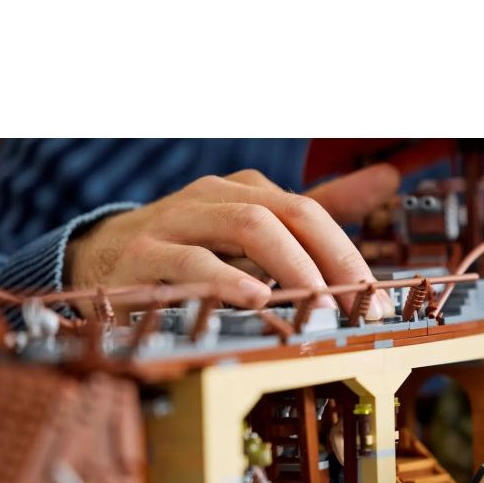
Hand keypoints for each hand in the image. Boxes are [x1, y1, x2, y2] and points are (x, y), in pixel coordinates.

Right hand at [65, 165, 399, 313]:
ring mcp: (176, 223)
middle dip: (329, 259)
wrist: (96, 263)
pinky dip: (226, 280)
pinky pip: (189, 262)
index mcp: (243, 192)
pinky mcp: (142, 257)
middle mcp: (212, 198)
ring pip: (245, 226)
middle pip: (285, 213)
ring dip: (291, 266)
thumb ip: (317, 211)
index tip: (378, 300)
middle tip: (357, 305)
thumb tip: (386, 177)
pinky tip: (255, 300)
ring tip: (320, 303)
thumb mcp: (250, 228)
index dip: (348, 254)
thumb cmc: (185, 249)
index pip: (310, 211)